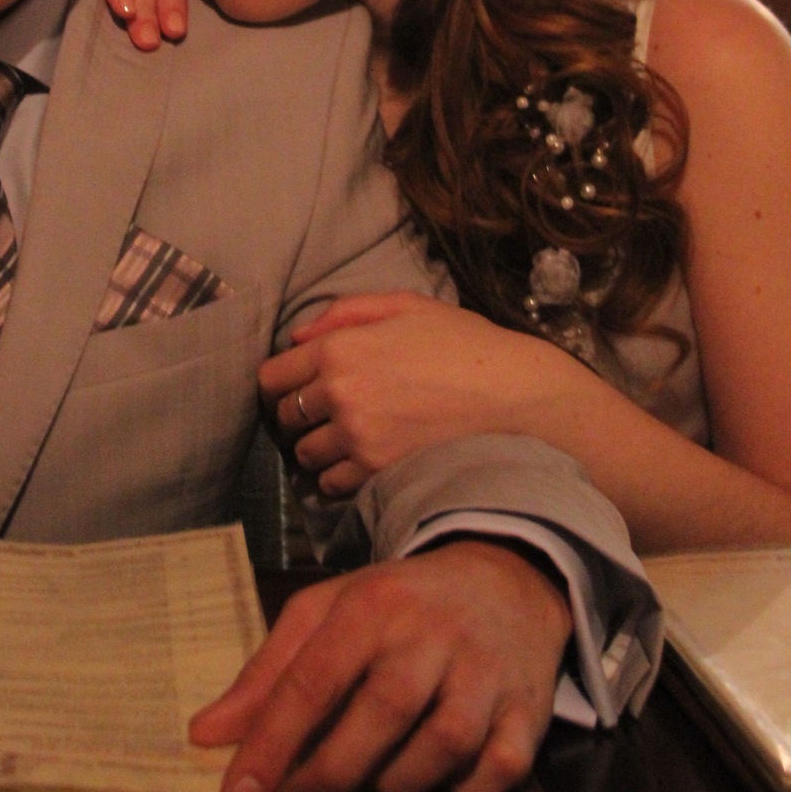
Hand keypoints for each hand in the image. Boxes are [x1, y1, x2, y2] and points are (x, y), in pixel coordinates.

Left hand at [192, 541, 570, 791]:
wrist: (503, 575)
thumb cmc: (399, 602)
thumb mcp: (328, 612)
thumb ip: (267, 671)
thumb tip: (206, 735)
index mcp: (373, 603)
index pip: (314, 677)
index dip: (272, 742)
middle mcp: (432, 633)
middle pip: (381, 714)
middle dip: (332, 775)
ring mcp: (485, 670)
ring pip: (442, 747)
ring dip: (397, 785)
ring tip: (373, 783)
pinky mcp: (528, 707)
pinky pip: (498, 769)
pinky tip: (439, 783)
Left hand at [262, 294, 562, 496]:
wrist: (517, 398)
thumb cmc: (465, 345)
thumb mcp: (406, 306)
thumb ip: (345, 313)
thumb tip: (297, 337)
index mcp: (340, 348)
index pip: (273, 377)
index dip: (280, 383)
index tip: (295, 388)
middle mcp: (340, 393)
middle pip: (284, 417)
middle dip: (298, 415)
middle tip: (324, 414)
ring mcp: (358, 437)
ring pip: (306, 455)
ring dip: (318, 448)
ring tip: (347, 439)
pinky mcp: (378, 473)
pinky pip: (333, 485)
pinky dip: (340, 478)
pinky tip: (363, 462)